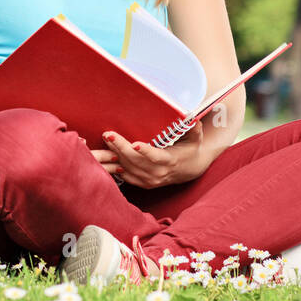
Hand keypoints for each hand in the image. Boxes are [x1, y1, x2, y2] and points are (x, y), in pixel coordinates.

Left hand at [90, 121, 205, 188]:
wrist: (190, 170)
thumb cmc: (191, 149)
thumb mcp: (195, 138)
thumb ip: (194, 128)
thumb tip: (192, 117)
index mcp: (170, 161)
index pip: (156, 157)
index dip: (146, 151)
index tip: (134, 143)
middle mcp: (158, 173)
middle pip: (136, 161)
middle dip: (121, 147)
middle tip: (108, 134)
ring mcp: (150, 180)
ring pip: (128, 168)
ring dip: (115, 155)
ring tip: (105, 140)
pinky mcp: (143, 184)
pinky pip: (126, 176)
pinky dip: (115, 167)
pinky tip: (106, 156)